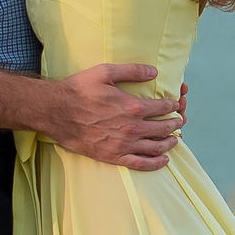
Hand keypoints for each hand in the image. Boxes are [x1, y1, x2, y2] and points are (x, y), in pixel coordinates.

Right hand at [43, 63, 185, 170]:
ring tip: (175, 139)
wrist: (55, 111)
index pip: (163, 107)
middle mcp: (132, 127)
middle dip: (175, 124)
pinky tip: (164, 160)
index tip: (176, 105)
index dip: (173, 106)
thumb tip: (155, 71)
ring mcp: (124, 144)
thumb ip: (132, 70)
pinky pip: (142, 164)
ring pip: (156, 147)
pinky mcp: (114, 157)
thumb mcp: (105, 72)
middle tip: (179, 121)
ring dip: (170, 143)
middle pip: (164, 128)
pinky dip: (156, 163)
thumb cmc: (78, 90)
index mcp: (133, 106)